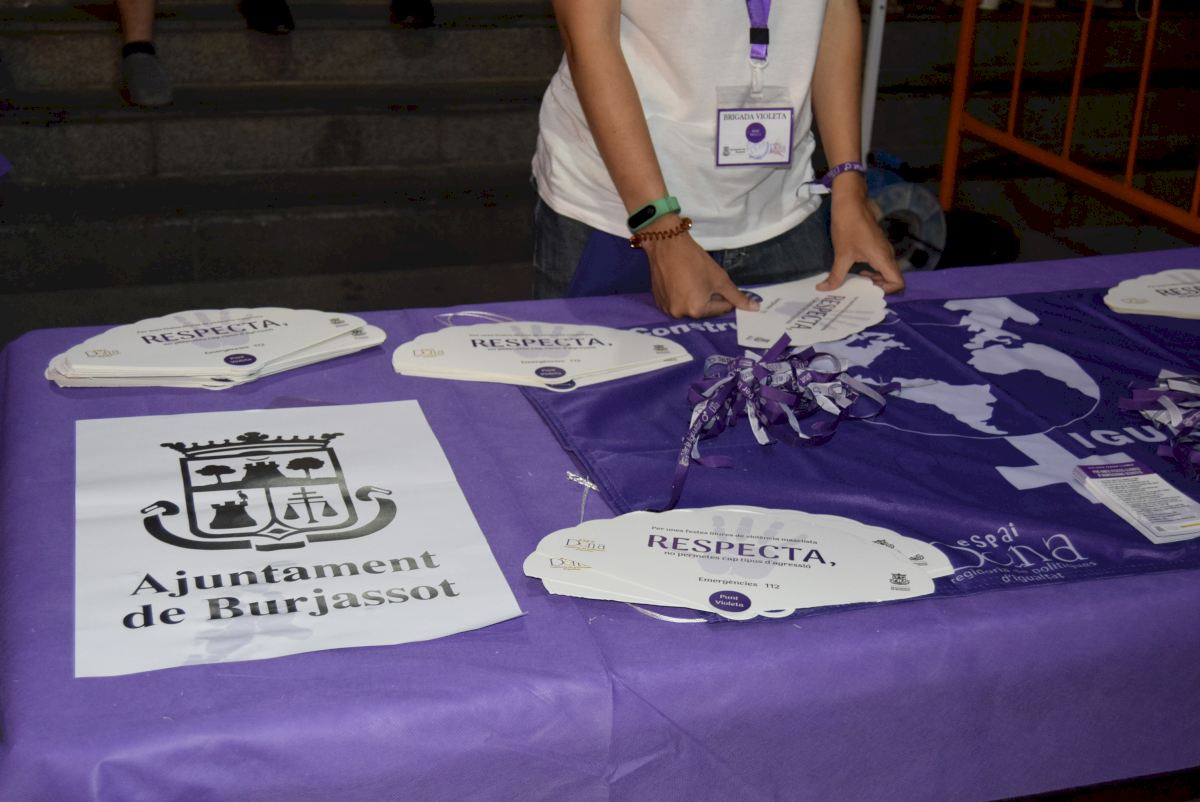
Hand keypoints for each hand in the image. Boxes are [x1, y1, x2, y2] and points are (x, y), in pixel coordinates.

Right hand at [642, 227, 758, 318]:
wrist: (667, 244)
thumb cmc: (695, 260)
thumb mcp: (720, 278)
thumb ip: (737, 296)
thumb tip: (755, 309)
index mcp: (697, 310)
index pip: (720, 309)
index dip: (724, 295)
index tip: (718, 281)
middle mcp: (680, 314)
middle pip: (704, 311)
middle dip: (708, 298)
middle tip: (704, 280)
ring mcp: (666, 309)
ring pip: (690, 307)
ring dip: (695, 298)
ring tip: (692, 280)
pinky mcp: (658, 302)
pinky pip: (676, 303)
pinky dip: (681, 296)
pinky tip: (680, 281)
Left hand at [817, 190, 904, 294]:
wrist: (851, 201)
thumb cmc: (848, 226)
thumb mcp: (841, 254)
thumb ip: (836, 276)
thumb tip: (823, 289)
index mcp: (883, 258)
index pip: (898, 282)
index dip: (887, 291)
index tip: (868, 290)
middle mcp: (888, 255)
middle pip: (891, 278)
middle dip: (876, 287)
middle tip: (858, 291)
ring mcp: (884, 248)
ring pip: (885, 271)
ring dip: (872, 279)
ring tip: (855, 282)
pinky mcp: (878, 244)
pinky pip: (879, 263)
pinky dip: (871, 270)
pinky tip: (855, 271)